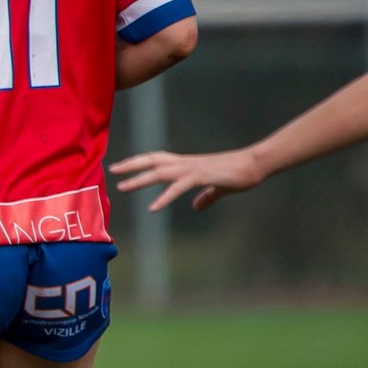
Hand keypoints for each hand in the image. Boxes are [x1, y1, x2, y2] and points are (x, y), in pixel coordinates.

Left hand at [109, 147, 262, 212]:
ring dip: (140, 180)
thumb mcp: (218, 188)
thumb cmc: (238, 173)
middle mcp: (185, 163)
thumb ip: (206, 197)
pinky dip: (164, 197)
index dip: (139, 161)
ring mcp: (192, 169)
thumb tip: (197, 207)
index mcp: (187, 164)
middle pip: (152, 160)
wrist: (255, 164)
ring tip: (123, 187)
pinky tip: (153, 208)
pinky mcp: (202, 177)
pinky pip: (178, 187)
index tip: (122, 166)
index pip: (157, 159)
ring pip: (160, 172)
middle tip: (112, 170)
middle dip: (131, 165)